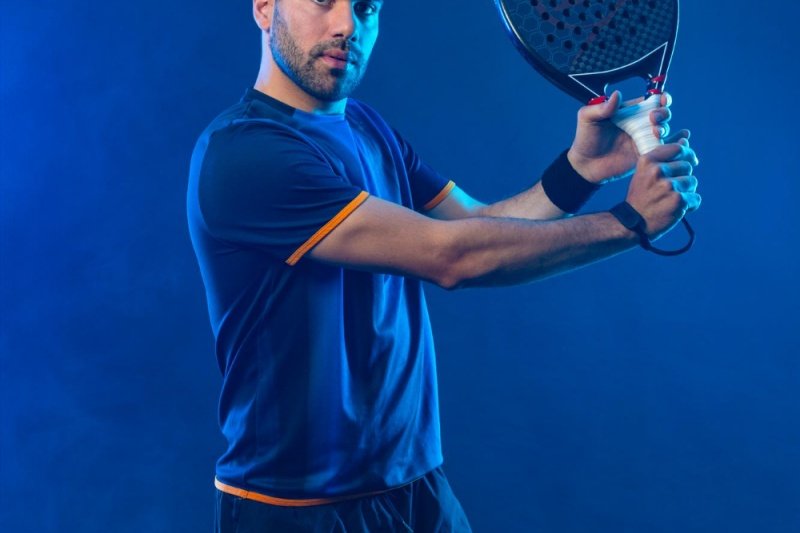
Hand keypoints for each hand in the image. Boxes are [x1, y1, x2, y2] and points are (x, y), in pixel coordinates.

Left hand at [566, 91, 688, 183]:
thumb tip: (617, 95)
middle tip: (653, 119)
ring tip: (657, 132)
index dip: (661, 98)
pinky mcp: (645, 154)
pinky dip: (675, 142)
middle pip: (662, 113)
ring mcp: (643, 139)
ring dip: (666, 128)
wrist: (585, 166)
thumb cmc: (585, 140)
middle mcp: (639, 124)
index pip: (650, 100)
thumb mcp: (587, 119)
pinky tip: (680, 139)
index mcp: (629, 112)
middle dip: (664, 113)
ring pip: (665, 130)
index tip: (661, 100)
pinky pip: (663, 147)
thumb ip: (601, 107)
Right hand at [625, 143, 700, 239]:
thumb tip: (686, 140)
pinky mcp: (678, 200)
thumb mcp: (645, 172)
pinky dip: (689, 205)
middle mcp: (657, 171)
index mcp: (648, 161)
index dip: (687, 155)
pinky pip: (695, 198)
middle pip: (688, 166)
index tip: (687, 163)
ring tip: (670, 200)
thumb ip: (665, 156)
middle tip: (669, 190)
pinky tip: (675, 209)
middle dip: (683, 177)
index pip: (678, 149)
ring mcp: (668, 186)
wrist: (633, 223)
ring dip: (686, 192)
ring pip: (693, 182)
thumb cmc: (642, 196)